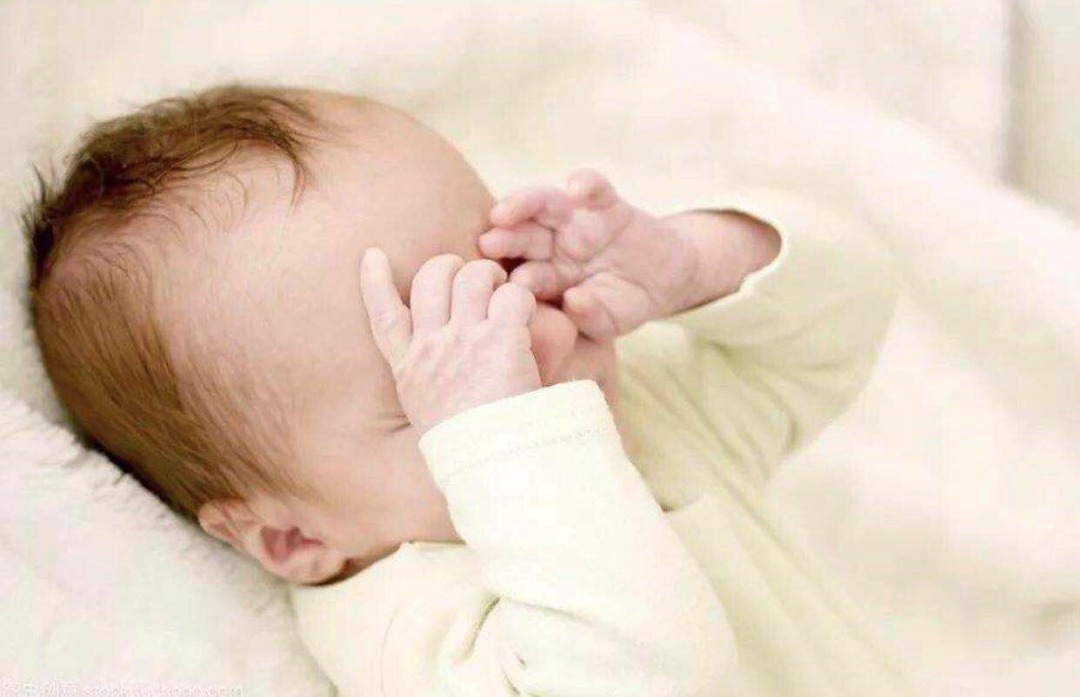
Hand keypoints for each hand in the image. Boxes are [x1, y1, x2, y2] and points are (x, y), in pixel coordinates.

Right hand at [360, 249, 540, 434]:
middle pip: (429, 278)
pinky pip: (511, 295)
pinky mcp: (498, 339)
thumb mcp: (429, 413)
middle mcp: (431, 348)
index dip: (375, 282)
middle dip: (451, 267)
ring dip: (491, 276)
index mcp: (410, 369)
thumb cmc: (468, 446)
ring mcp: (462, 339)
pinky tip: (528, 315)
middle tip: (475, 282)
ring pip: (471, 275)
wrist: (489, 462)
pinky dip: (522, 298)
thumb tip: (440, 367)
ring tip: (505, 292)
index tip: (372, 255)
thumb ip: (430, 381)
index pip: (383, 317)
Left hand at [478, 168, 698, 338]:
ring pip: (545, 205)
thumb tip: (574, 301)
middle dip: (506, 239)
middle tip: (488, 243)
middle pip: (524, 237)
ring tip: (506, 210)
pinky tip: (577, 185)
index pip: (524, 275)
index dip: (511, 279)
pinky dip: (586, 182)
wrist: (663, 278)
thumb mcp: (611, 320)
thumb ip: (592, 316)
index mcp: (547, 278)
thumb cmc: (625, 303)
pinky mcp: (607, 204)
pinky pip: (594, 187)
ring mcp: (577, 221)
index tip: (500, 284)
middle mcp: (554, 245)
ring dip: (524, 204)